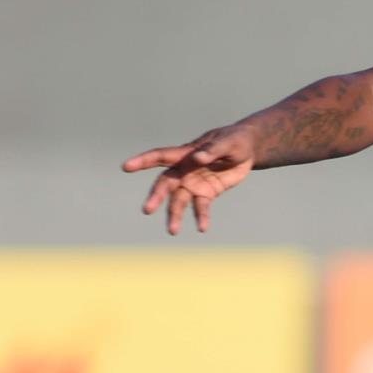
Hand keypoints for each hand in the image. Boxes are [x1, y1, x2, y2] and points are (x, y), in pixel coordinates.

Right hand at [121, 125, 258, 234]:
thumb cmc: (233, 141)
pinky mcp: (206, 194)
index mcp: (186, 153)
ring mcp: (193, 183)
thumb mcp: (227, 143)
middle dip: (156, 196)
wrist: (247, 151)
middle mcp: (185, 170)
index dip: (143, 161)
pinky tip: (202, 228)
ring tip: (172, 231)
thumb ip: (212, 150)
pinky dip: (200, 217)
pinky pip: (200, 207)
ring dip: (174, 215)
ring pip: (178, 200)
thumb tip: (197, 158)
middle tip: (147, 209)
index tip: (126, 166)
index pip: (160, 156)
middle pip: (166, 184)